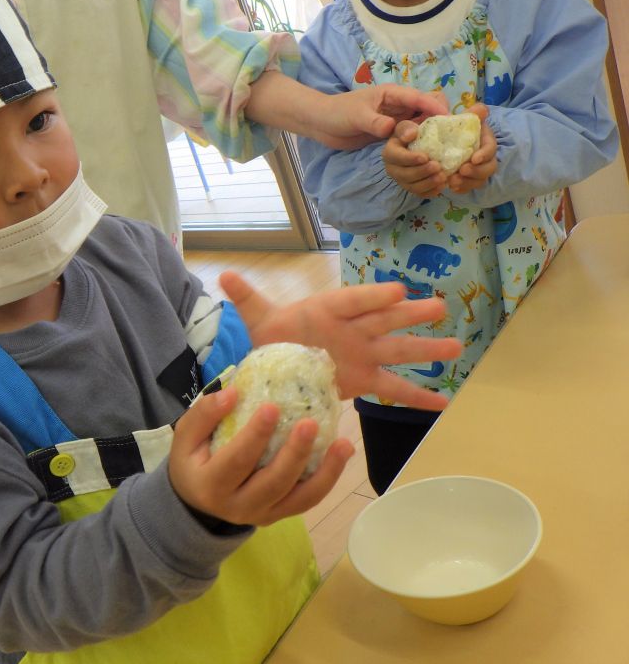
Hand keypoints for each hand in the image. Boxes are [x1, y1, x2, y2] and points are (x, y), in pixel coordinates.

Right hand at [168, 387, 353, 525]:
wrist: (196, 502)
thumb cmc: (192, 462)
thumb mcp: (185, 438)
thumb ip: (204, 414)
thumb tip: (233, 392)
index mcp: (211, 486)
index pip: (236, 461)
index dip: (255, 436)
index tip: (272, 407)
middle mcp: (238, 506)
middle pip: (273, 483)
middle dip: (295, 454)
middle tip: (310, 423)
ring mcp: (262, 515)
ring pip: (299, 499)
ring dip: (325, 472)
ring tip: (343, 445)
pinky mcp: (279, 515)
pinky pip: (308, 500)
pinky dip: (328, 479)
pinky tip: (341, 454)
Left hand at [220, 271, 462, 410]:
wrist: (282, 361)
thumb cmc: (278, 334)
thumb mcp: (261, 318)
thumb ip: (248, 299)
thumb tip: (223, 273)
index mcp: (328, 309)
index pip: (353, 300)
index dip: (373, 296)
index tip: (397, 291)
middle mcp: (352, 328)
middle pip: (384, 320)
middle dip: (409, 315)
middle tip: (438, 307)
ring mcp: (363, 353)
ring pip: (398, 349)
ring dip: (425, 348)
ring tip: (455, 346)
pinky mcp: (366, 378)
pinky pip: (395, 388)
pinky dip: (418, 397)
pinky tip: (445, 404)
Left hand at [314, 87, 449, 149]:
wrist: (321, 123)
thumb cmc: (338, 113)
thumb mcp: (356, 116)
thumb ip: (375, 122)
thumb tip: (392, 129)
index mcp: (393, 94)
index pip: (420, 98)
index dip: (435, 107)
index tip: (449, 119)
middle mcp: (398, 105)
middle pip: (427, 108)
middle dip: (438, 120)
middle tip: (446, 138)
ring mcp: (395, 119)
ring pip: (421, 124)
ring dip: (430, 134)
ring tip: (439, 149)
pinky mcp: (390, 134)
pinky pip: (409, 136)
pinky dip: (418, 143)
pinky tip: (425, 156)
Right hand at [383, 120, 445, 196]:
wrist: (417, 144)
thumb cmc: (412, 134)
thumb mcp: (407, 127)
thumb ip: (407, 128)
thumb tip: (411, 134)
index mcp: (389, 153)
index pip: (396, 157)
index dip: (410, 159)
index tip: (425, 157)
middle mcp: (392, 169)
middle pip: (404, 175)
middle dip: (421, 172)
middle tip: (438, 167)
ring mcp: (401, 180)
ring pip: (412, 187)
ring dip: (428, 183)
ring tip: (443, 177)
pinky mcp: (411, 187)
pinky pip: (419, 194)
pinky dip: (431, 192)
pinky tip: (442, 186)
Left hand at [447, 104, 497, 193]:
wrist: (448, 140)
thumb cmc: (458, 128)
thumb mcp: (466, 118)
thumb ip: (474, 113)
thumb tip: (482, 109)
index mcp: (486, 142)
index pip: (490, 149)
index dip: (484, 154)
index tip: (474, 158)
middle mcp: (485, 158)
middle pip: (489, 168)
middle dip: (477, 172)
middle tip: (462, 171)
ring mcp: (478, 170)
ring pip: (479, 180)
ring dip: (468, 182)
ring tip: (453, 182)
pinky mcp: (468, 180)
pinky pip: (468, 187)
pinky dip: (461, 189)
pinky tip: (451, 188)